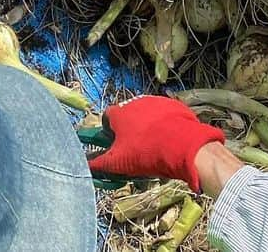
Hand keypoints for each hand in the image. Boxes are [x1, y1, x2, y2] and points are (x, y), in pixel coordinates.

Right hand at [87, 97, 225, 192]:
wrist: (182, 145)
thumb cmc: (145, 153)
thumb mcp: (118, 162)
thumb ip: (99, 163)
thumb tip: (85, 165)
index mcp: (119, 114)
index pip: (107, 118)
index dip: (109, 132)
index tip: (114, 144)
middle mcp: (134, 102)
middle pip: (127, 116)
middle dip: (129, 130)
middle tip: (135, 149)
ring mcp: (154, 101)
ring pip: (145, 114)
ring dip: (146, 126)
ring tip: (154, 146)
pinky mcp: (172, 104)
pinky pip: (163, 114)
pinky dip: (163, 124)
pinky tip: (168, 140)